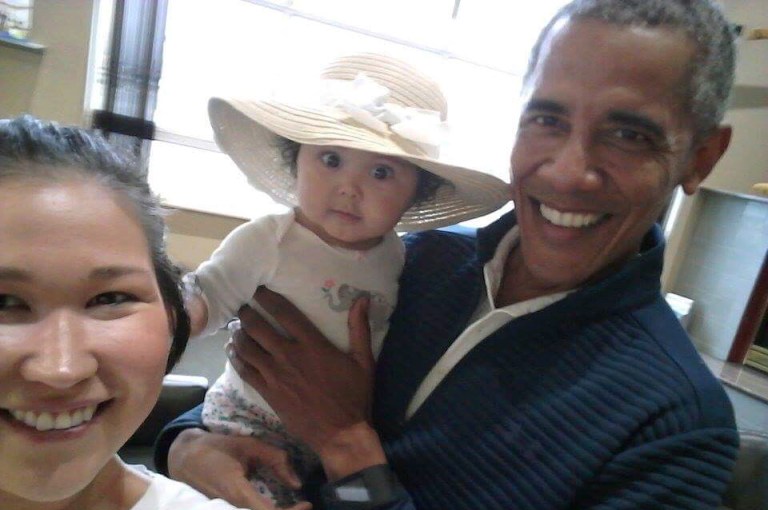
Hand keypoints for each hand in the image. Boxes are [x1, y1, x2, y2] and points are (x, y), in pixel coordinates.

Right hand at [168, 428, 310, 509]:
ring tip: (295, 507)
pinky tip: (279, 509)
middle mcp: (230, 509)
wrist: (184, 458)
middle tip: (304, 506)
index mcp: (237, 492)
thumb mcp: (248, 446)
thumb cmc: (217, 448)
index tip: (307, 504)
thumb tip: (296, 482)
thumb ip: (275, 459)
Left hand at [229, 287, 386, 478]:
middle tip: (242, 306)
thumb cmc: (354, 396)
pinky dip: (235, 357)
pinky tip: (231, 350)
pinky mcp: (268, 393)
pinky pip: (245, 370)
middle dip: (247, 313)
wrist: (340, 434)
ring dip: (238, 333)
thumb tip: (362, 298)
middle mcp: (290, 356)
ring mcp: (276, 375)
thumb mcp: (364, 361)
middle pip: (259, 327)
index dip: (268, 298)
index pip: (284, 313)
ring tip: (236, 326)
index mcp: (313, 345)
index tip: (258, 290)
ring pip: (247, 347)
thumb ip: (360, 328)